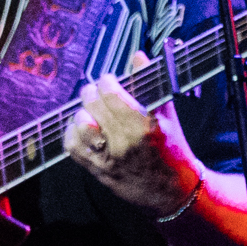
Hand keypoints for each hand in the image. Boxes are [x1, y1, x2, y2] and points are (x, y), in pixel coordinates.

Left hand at [65, 51, 200, 216]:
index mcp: (144, 126)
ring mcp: (109, 158)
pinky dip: (73, 132)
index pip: (112, 93)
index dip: (106, 81)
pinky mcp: (97, 170)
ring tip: (90, 110)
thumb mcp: (168, 115)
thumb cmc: (172, 148)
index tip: (108, 79)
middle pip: (93, 105)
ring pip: (80, 124)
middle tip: (95, 90)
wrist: (173, 189)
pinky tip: (82, 127)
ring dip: (82, 112)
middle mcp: (124, 142)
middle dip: (91, 92)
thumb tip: (138, 56)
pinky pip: (72, 146)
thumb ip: (151, 84)